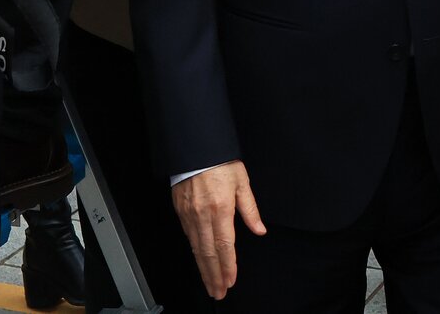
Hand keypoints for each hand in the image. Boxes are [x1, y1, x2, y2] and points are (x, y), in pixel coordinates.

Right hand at [172, 161, 266, 299]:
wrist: (195, 147)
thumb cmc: (220, 161)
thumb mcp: (242, 181)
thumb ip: (250, 209)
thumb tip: (259, 229)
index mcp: (221, 208)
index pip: (225, 245)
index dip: (228, 265)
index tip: (230, 281)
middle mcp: (203, 215)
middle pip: (208, 253)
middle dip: (214, 275)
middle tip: (218, 292)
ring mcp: (189, 215)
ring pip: (196, 249)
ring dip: (204, 268)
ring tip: (210, 284)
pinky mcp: (180, 212)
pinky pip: (188, 238)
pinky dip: (194, 253)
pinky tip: (200, 261)